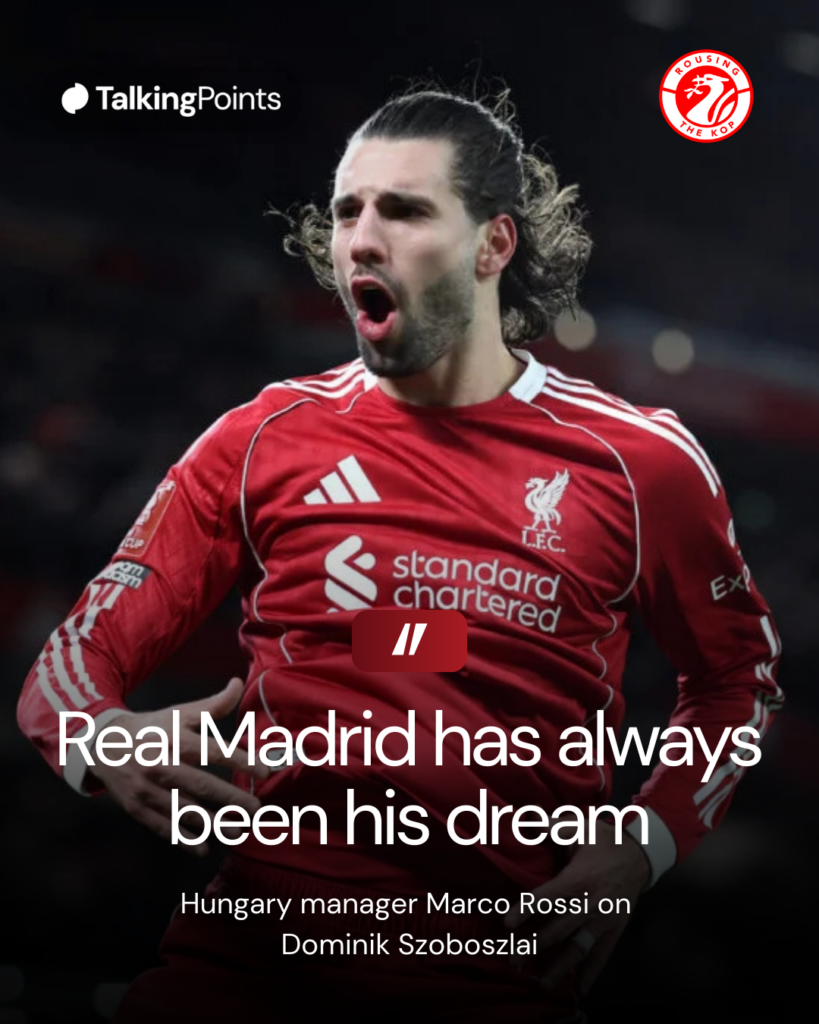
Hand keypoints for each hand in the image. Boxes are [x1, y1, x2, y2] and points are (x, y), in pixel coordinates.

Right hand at [88, 678, 268, 855]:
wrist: (103, 743)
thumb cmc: (151, 728)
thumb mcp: (180, 712)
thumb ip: (213, 704)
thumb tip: (239, 683)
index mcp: (174, 739)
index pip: (213, 751)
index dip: (240, 760)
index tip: (264, 771)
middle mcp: (161, 764)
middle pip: (201, 785)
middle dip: (231, 798)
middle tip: (256, 808)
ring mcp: (147, 789)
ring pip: (184, 811)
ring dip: (212, 824)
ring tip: (237, 830)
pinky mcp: (137, 807)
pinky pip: (163, 827)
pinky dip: (183, 840)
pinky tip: (203, 847)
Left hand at [504, 822, 649, 994]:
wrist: (641, 855)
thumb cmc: (603, 840)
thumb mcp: (577, 827)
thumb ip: (550, 826)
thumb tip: (523, 819)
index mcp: (577, 880)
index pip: (546, 898)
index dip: (526, 910)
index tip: (507, 922)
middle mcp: (589, 905)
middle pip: (558, 930)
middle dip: (534, 946)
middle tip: (513, 959)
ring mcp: (603, 920)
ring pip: (578, 948)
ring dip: (559, 967)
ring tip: (541, 983)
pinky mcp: (614, 929)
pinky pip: (602, 955)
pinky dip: (592, 974)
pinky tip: (581, 990)